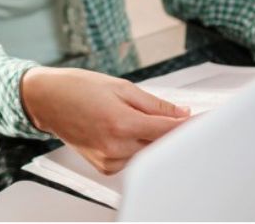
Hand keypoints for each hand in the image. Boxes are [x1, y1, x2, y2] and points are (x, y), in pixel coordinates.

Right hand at [19, 67, 188, 173]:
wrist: (46, 100)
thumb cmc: (78, 88)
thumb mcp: (120, 87)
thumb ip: (154, 104)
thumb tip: (181, 114)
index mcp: (121, 122)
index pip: (169, 130)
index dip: (192, 125)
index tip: (208, 121)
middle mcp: (115, 146)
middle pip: (161, 145)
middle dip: (173, 132)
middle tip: (182, 118)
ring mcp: (108, 159)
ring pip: (147, 154)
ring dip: (153, 139)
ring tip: (137, 119)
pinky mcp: (104, 167)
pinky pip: (132, 160)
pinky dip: (136, 147)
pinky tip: (124, 132)